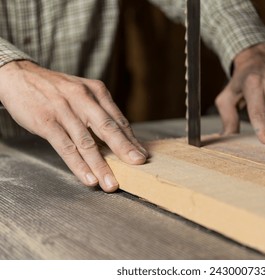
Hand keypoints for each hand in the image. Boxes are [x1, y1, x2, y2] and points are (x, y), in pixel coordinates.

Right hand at [0, 61, 147, 191]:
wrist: (19, 75)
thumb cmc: (55, 89)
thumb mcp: (82, 92)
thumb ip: (99, 111)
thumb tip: (119, 137)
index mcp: (96, 91)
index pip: (118, 119)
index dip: (131, 139)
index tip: (142, 155)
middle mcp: (83, 99)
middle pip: (108, 128)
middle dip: (124, 149)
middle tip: (138, 164)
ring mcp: (64, 110)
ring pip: (87, 143)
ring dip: (101, 166)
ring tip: (111, 182)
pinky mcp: (47, 122)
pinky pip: (66, 148)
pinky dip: (78, 165)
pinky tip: (88, 177)